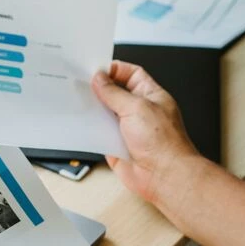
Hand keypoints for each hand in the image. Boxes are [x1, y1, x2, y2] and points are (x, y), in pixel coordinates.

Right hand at [92, 60, 199, 203]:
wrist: (164, 176)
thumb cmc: (164, 143)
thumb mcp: (136, 107)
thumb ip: (114, 93)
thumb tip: (100, 79)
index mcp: (151, 95)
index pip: (131, 74)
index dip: (114, 70)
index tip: (96, 69)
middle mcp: (140, 111)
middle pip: (115, 94)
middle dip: (100, 90)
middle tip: (83, 86)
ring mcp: (129, 129)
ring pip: (106, 115)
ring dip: (94, 112)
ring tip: (80, 104)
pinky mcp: (118, 147)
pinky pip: (101, 136)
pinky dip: (92, 132)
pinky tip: (83, 126)